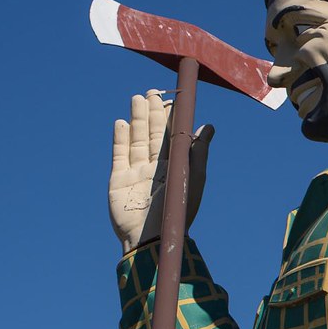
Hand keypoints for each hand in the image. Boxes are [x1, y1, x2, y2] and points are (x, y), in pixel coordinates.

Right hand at [109, 90, 213, 254]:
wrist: (152, 238)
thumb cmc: (178, 211)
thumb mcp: (193, 179)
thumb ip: (199, 152)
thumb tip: (209, 127)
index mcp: (174, 166)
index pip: (172, 135)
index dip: (171, 116)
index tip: (171, 96)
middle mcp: (155, 166)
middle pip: (153, 133)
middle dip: (153, 112)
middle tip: (151, 91)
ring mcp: (136, 172)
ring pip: (137, 139)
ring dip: (137, 119)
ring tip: (137, 98)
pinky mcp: (118, 179)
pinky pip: (120, 155)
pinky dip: (120, 139)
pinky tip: (122, 123)